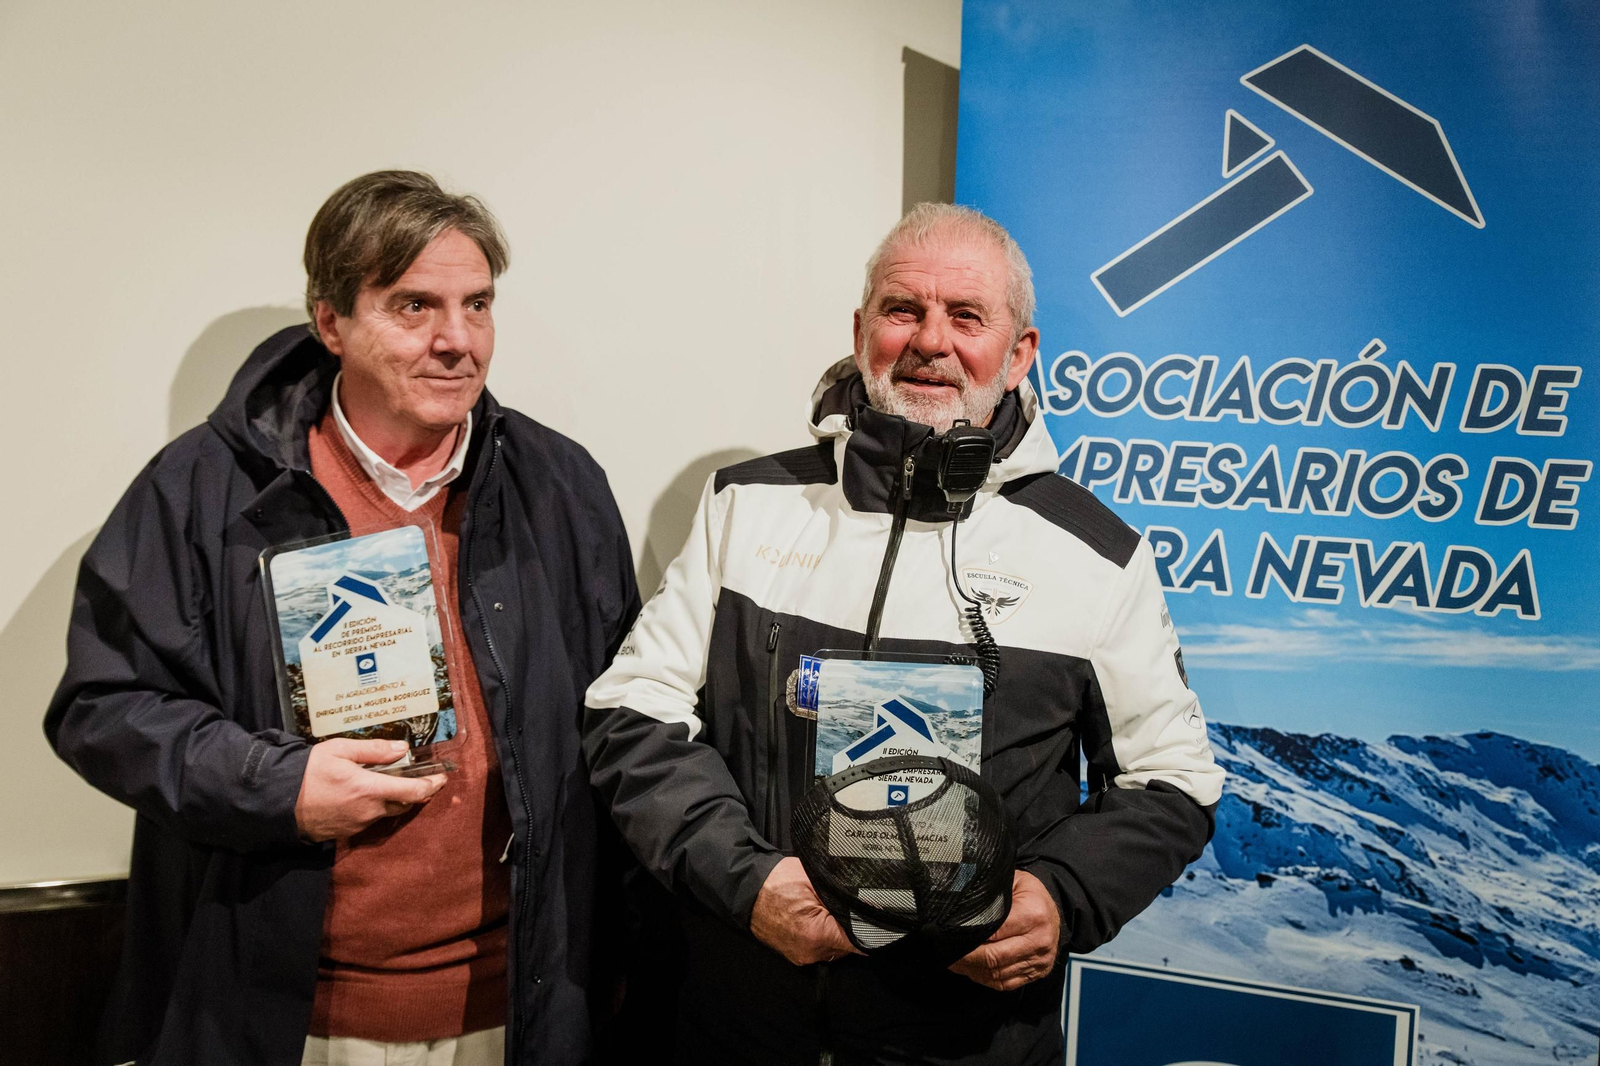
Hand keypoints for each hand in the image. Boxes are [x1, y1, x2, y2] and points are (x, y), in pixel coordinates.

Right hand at [293, 738, 445, 841]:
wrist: (277, 800)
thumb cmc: (308, 771)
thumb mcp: (340, 750)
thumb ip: (374, 750)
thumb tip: (402, 748)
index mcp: (370, 789)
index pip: (414, 792)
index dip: (432, 785)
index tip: (442, 777)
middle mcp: (368, 811)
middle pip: (404, 804)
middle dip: (416, 792)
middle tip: (421, 777)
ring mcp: (358, 824)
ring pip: (386, 812)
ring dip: (394, 799)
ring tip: (390, 782)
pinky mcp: (347, 832)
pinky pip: (369, 819)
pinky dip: (375, 807)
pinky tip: (367, 795)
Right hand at [750, 857, 860, 965]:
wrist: (745, 888)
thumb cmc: (778, 880)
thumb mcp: (815, 879)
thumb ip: (843, 896)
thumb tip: (869, 904)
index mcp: (818, 934)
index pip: (860, 942)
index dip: (870, 927)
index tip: (874, 914)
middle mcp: (810, 952)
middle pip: (848, 946)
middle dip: (852, 928)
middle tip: (848, 905)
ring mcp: (801, 956)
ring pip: (835, 948)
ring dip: (838, 932)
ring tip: (829, 909)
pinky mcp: (794, 955)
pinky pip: (820, 948)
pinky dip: (824, 935)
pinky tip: (819, 917)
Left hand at [949, 870, 1060, 990]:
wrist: (1055, 910)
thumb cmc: (1029, 893)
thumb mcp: (1013, 881)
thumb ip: (990, 892)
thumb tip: (960, 902)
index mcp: (1033, 915)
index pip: (993, 932)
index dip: (969, 937)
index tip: (949, 936)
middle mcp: (1039, 941)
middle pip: (994, 957)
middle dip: (966, 957)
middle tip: (946, 951)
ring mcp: (1040, 960)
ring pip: (997, 974)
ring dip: (972, 970)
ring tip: (953, 961)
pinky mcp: (1037, 973)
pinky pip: (1005, 983)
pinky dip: (984, 978)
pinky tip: (971, 969)